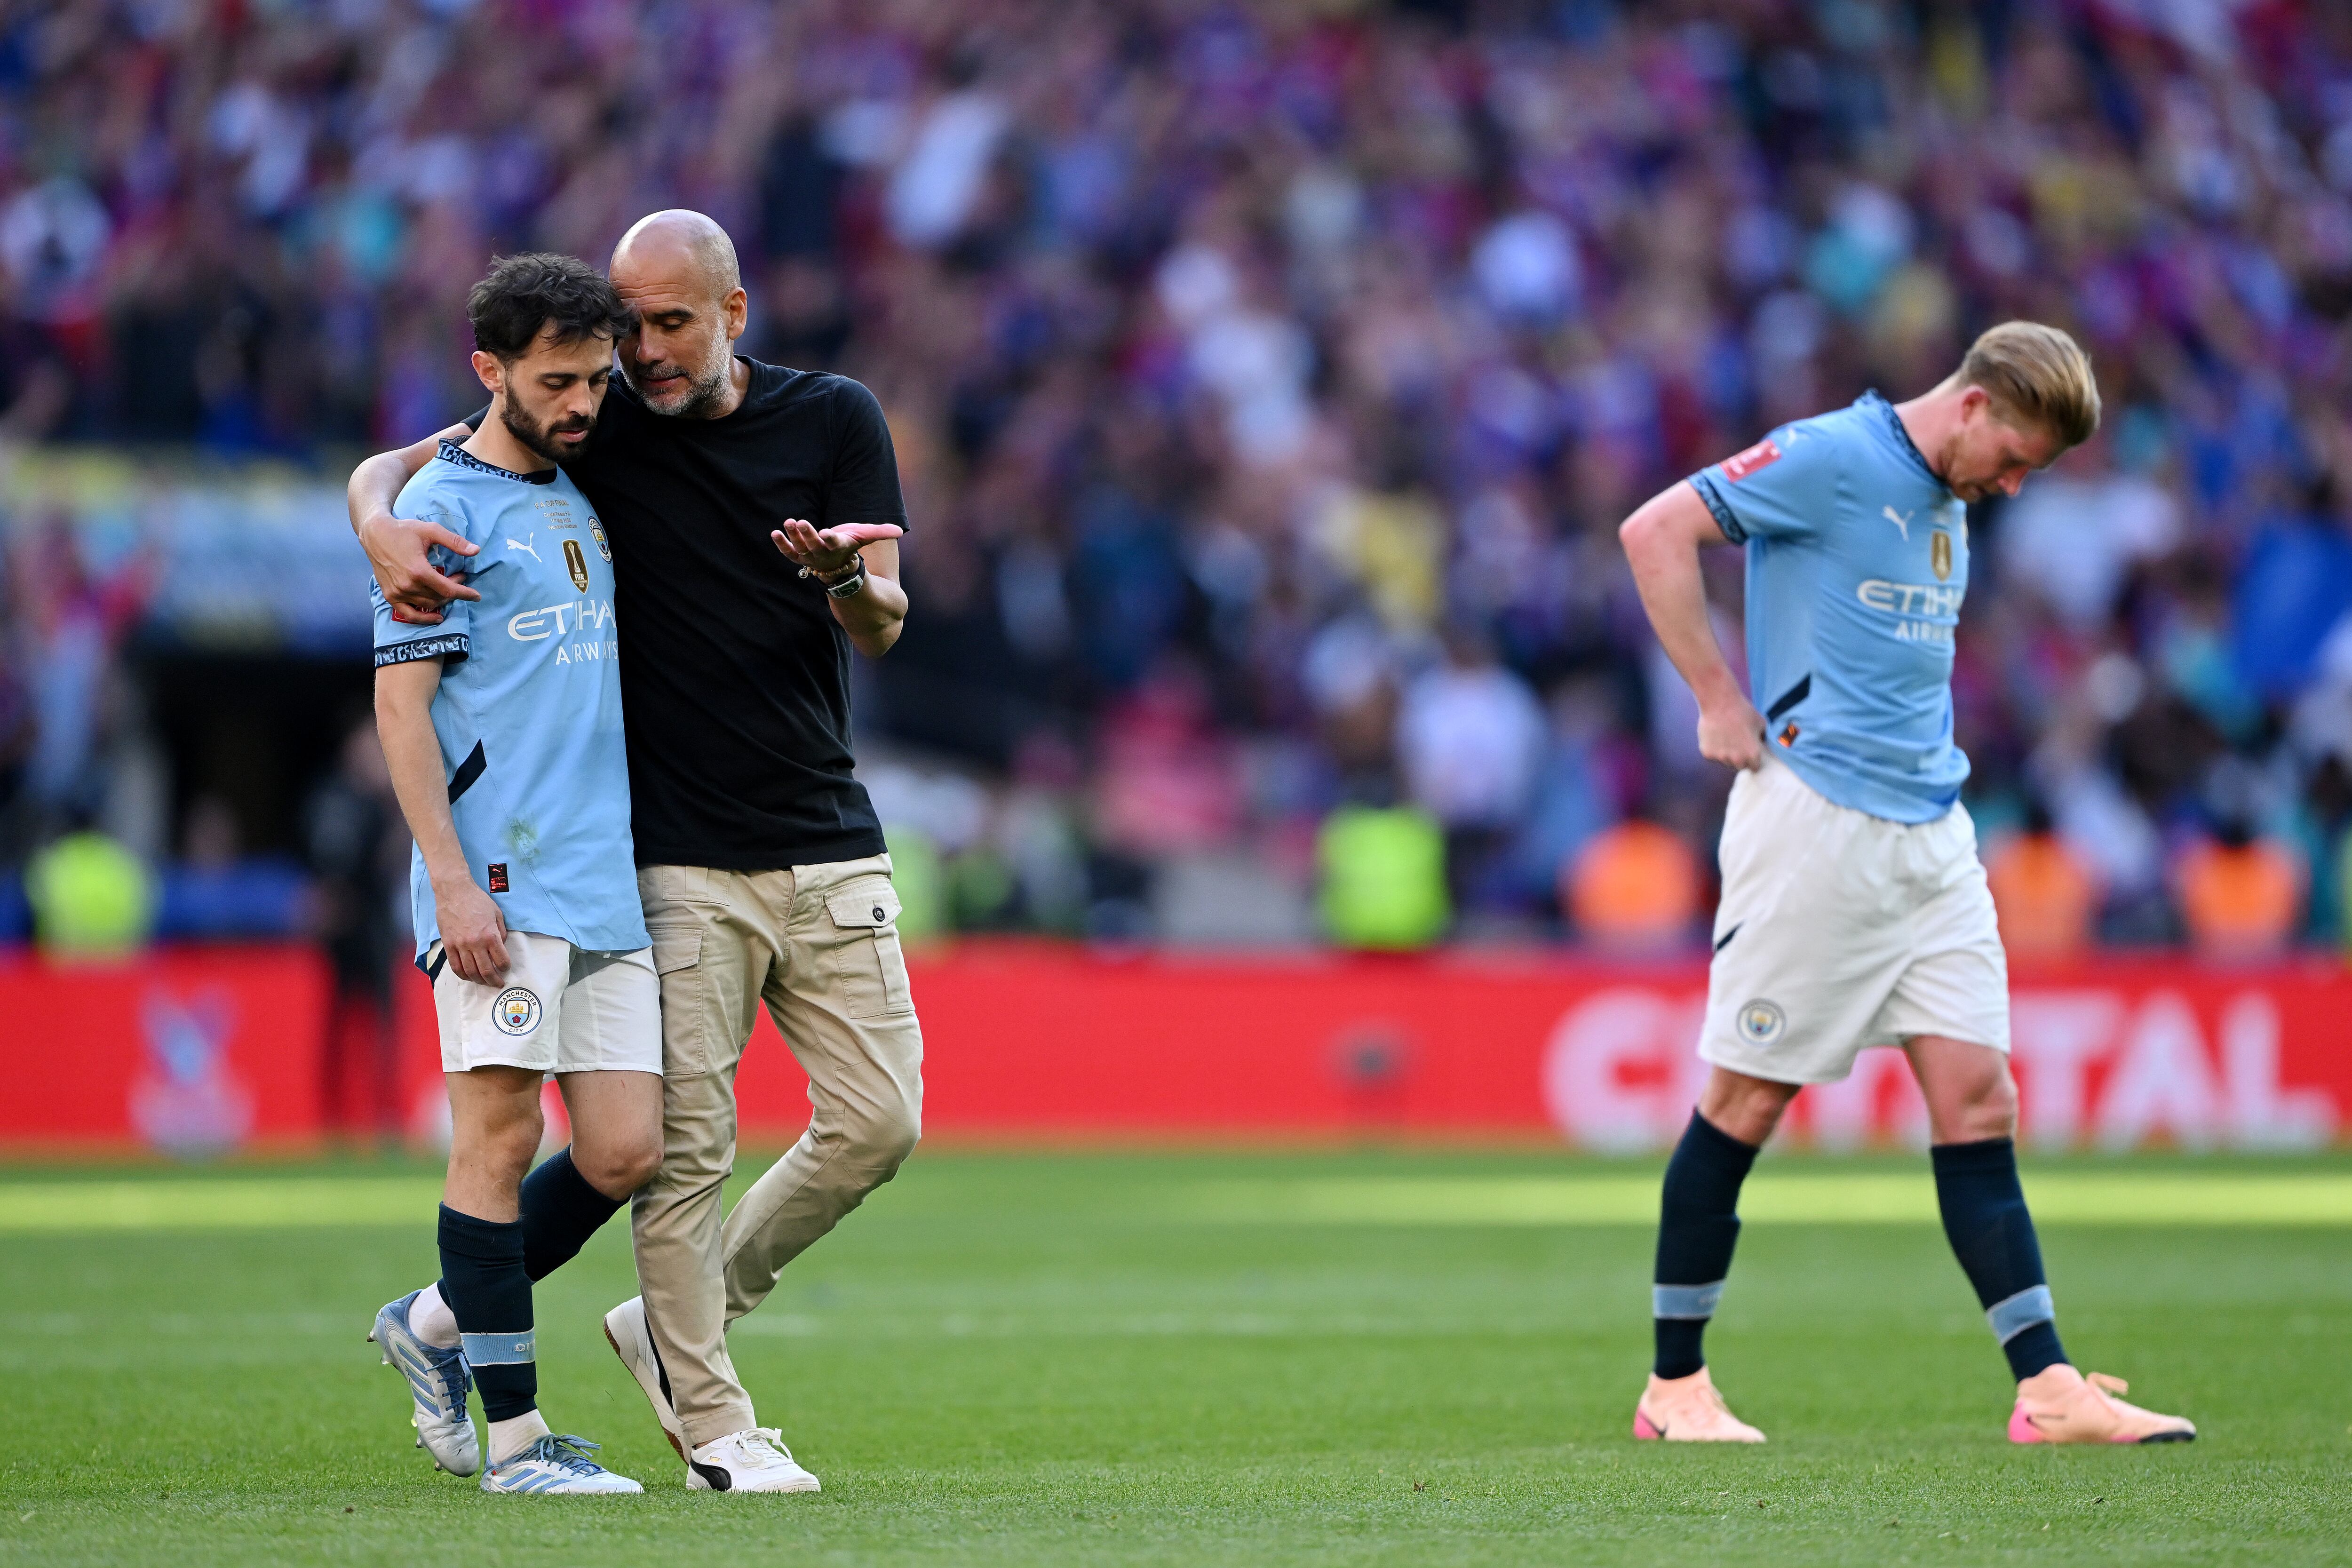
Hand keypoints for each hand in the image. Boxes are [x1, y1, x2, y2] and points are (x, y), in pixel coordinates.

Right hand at [363, 512, 480, 624]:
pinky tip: (437, 616)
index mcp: (418, 571)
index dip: (465, 593)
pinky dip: (423, 618)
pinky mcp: (390, 596)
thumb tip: (476, 550)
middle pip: (440, 597)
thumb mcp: (431, 531)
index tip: (477, 596)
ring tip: (448, 588)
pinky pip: (408, 614)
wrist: (375, 534)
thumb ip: (454, 541)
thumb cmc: (403, 531)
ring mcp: (397, 592)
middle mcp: (407, 585)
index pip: (448, 589)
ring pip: (428, 605)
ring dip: (442, 600)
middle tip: (459, 578)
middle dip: (454, 590)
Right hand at [433, 875, 509, 985]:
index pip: (501, 960)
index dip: (505, 967)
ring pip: (470, 971)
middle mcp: (475, 943)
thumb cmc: (478, 901)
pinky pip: (455, 966)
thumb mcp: (497, 914)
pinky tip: (468, 976)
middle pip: (486, 970)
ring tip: (484, 982)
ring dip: (479, 980)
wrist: (454, 892)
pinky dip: (462, 975)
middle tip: (498, 983)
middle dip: (494, 980)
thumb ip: (501, 932)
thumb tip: (501, 946)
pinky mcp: (448, 945)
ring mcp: (460, 945)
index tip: (505, 968)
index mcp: (490, 935)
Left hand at [770, 518, 903, 580]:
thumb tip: (900, 531)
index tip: (826, 532)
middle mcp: (822, 553)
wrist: (836, 564)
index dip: (829, 538)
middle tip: (801, 522)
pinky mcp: (798, 556)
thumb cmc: (850, 545)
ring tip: (788, 522)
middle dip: (807, 534)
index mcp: (838, 546)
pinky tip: (774, 533)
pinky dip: (781, 544)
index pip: (834, 543)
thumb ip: (880, 533)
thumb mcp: (864, 536)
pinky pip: (788, 552)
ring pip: (799, 547)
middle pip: (814, 545)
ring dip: (793, 536)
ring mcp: (808, 556)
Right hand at [1697, 696, 1766, 770]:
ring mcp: (1720, 757)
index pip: (1754, 767)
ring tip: (1725, 738)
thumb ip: (1763, 738)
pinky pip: (1712, 756)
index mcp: (1752, 754)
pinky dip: (1713, 749)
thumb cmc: (1743, 711)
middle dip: (1739, 759)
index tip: (1750, 753)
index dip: (1753, 760)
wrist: (1719, 703)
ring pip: (1725, 762)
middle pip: (1739, 767)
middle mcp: (1737, 760)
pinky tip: (1715, 736)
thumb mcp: (1761, 723)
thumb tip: (1763, 744)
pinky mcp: (1707, 753)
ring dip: (1726, 755)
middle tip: (1737, 744)